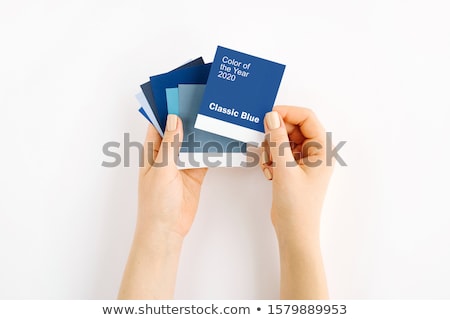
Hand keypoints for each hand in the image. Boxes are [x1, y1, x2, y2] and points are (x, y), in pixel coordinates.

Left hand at [119, 115, 206, 298]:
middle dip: (187, 118)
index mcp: (151, 153)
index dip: (165, 110)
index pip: (157, 125)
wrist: (167, 230)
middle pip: (177, 131)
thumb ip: (170, 146)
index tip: (177, 94)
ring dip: (200, 133)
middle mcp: (166, 156)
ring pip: (191, 143)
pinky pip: (203, 158)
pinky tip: (220, 140)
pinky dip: (211, 150)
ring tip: (213, 115)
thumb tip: (175, 119)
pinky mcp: (194, 175)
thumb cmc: (156, 202)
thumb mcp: (162, 170)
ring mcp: (181, 165)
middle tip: (201, 101)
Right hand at [261, 106, 332, 298]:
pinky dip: (271, 159)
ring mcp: (304, 161)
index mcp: (323, 149)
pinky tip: (269, 173)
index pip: (307, 117)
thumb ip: (277, 139)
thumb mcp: (285, 168)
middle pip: (293, 128)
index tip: (267, 116)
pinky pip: (281, 153)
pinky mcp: (294, 169)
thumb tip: (271, 116)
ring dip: (272, 149)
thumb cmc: (296, 204)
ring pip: (284, 140)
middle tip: (265, 147)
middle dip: (276, 135)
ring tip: (269, 166)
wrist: (294, 231)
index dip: (287, 113)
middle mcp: (316, 152)